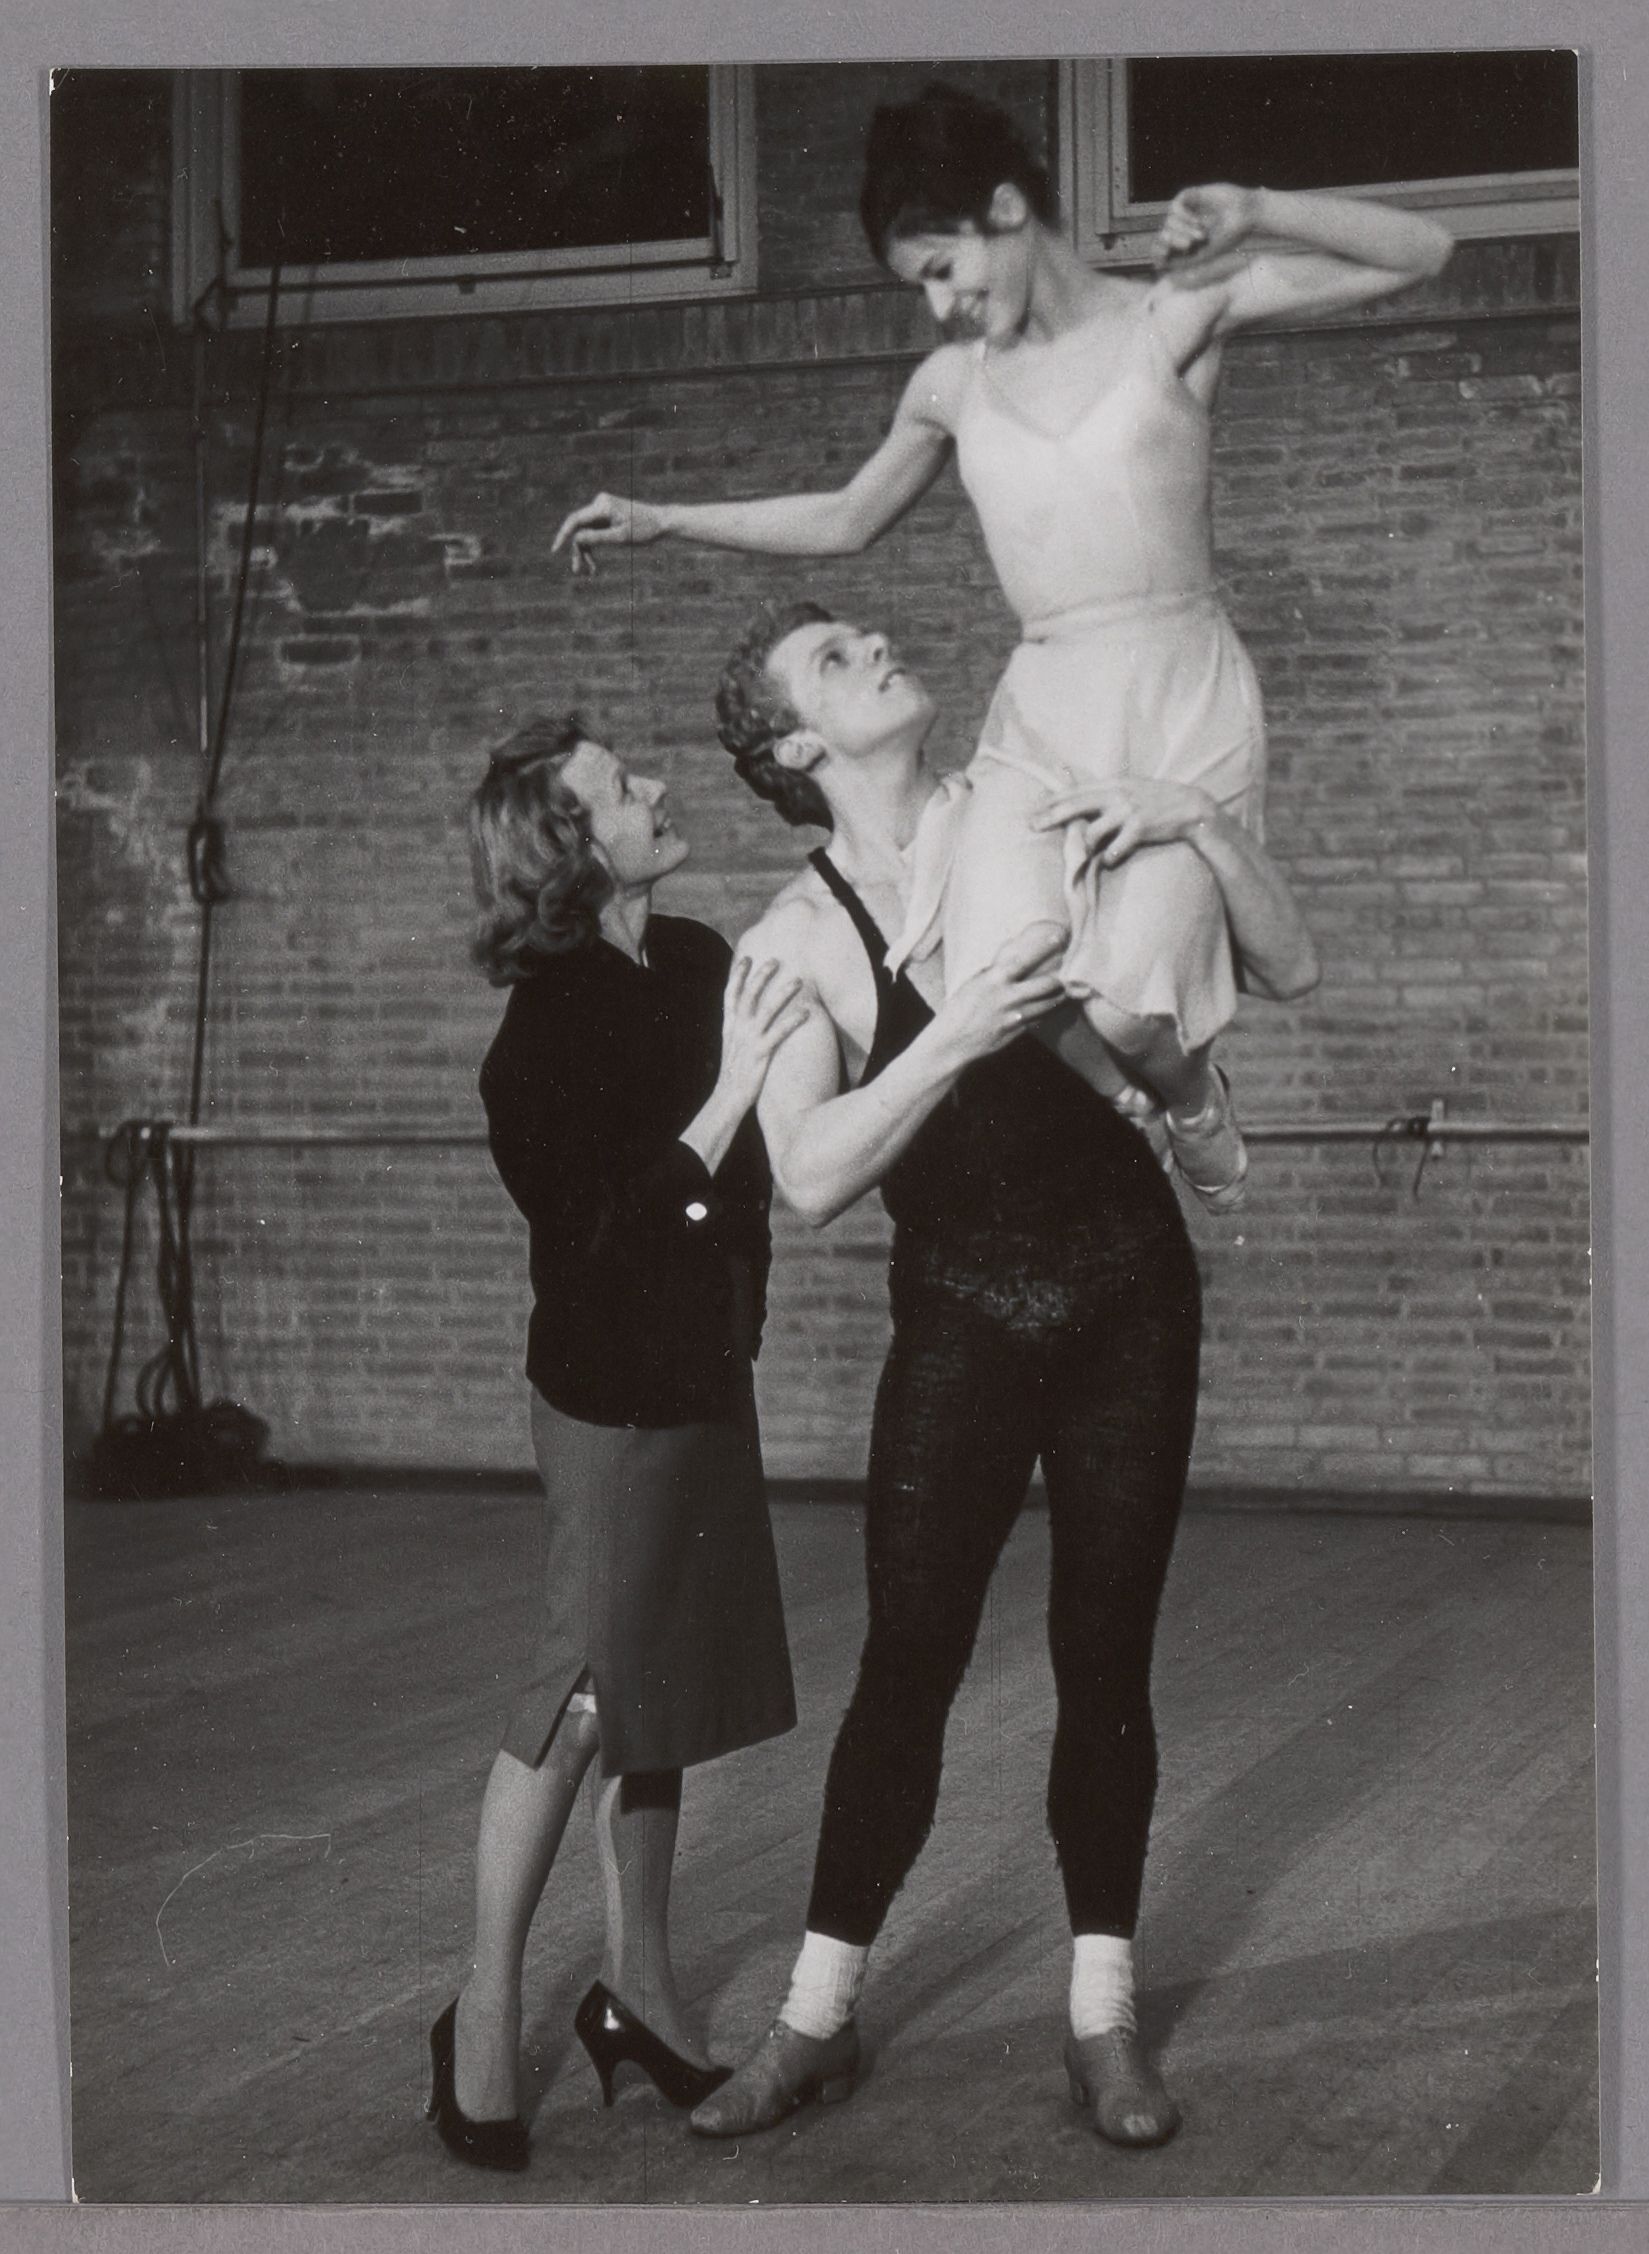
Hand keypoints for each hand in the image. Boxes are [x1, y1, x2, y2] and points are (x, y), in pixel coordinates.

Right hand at [550, 492, 667, 576]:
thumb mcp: (621, 537)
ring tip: (590, 572)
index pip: (575, 520)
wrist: (661, 522)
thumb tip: (576, 539)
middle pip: (580, 529)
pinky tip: (594, 565)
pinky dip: (593, 547)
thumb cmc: (645, 529)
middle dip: (578, 550)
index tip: (554, 549)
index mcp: (602, 506)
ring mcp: (602, 509)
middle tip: (577, 572)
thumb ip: (598, 538)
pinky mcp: (606, 516)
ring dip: (586, 552)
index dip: (563, 534)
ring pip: (586, 533)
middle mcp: (599, 504)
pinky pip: (593, 532)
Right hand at [717, 957, 810, 1112]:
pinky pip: (778, 1033)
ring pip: (765, 1010)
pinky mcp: (760, 1054)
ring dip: (782, 993)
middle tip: (776, 960)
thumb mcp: (733, 1048)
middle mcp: (738, 1030)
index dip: (737, 975)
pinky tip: (806, 1012)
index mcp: (729, 1028)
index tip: (747, 958)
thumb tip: (750, 1020)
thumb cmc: (735, 1075)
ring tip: (797, 980)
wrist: (727, 1099)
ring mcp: (748, 1041)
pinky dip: (792, 1020)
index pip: (730, 995)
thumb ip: (740, 1032)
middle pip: (749, 996)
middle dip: (761, 976)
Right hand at [934, 925, 1067, 1064]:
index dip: (1042, 947)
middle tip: (1067, 974)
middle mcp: (1007, 997)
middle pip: (1045, 985)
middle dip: (1059, 979)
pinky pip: (1040, 1019)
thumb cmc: (958, 1009)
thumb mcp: (973, 983)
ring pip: (1048, 1004)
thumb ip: (994, 971)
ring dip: (1058, 997)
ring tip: (1064, 991)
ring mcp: (1014, 1016)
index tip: (1057, 936)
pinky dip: (1048, 1012)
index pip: (1023, 959)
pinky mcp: (1017, 1032)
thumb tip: (1010, 950)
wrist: (952, 1042)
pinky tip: (1052, 1008)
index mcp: (993, 980)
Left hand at [1032, 777, 1217, 868]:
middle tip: (1031, 825)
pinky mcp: (1140, 828)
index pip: (1074, 791)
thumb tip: (1078, 805)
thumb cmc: (1155, 801)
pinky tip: (1109, 860)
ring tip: (1080, 854)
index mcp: (1112, 784)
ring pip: (1092, 831)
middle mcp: (1117, 795)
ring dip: (1083, 846)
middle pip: (1075, 805)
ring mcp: (1128, 811)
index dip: (1051, 799)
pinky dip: (1109, 857)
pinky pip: (1115, 848)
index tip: (1032, 808)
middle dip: (1051, 816)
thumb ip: (1106, 796)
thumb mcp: (1130, 790)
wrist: (1190, 807)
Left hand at [1151, 184, 1262, 280]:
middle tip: (1190, 245)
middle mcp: (1182, 225)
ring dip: (1183, 230)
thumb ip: (1180, 261)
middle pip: (1163, 234)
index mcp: (1183, 240)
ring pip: (1169, 220)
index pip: (1160, 245)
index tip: (1164, 255)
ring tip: (1201, 235)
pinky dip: (1184, 216)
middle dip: (1174, 241)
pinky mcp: (1191, 195)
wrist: (1246, 216)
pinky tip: (1197, 221)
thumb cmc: (1228, 237)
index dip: (1158, 250)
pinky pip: (1175, 206)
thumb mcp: (1203, 255)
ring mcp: (1186, 210)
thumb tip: (1156, 263)